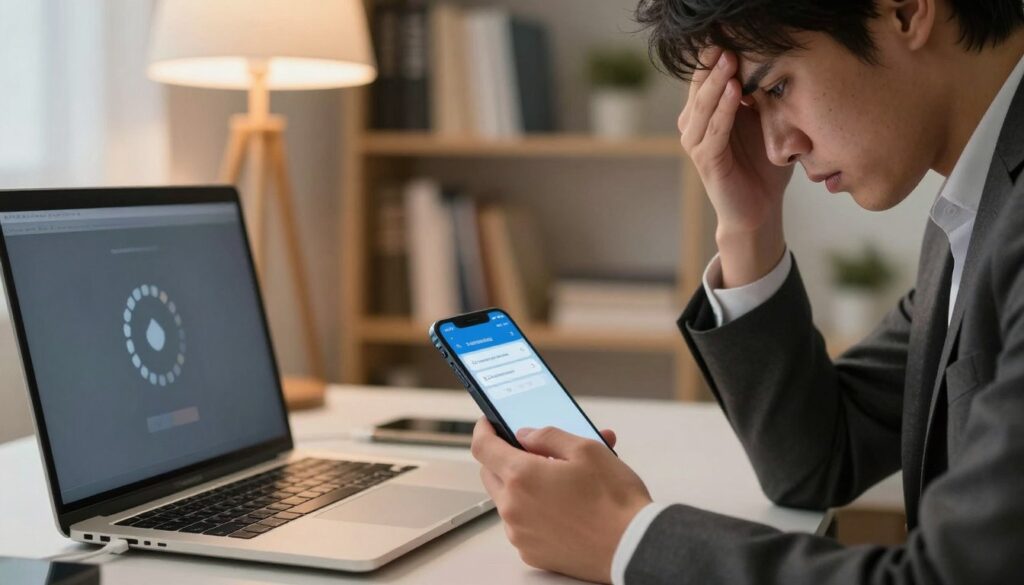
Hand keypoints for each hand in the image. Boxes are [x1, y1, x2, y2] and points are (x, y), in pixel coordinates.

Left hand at [471, 418, 652, 583]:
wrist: (633, 546)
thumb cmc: (615, 500)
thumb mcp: (586, 449)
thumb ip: (547, 436)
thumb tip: (525, 435)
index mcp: (521, 476)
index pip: (483, 447)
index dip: (483, 430)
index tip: (489, 423)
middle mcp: (513, 507)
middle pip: (490, 474)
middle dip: (504, 458)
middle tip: (531, 451)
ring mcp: (520, 533)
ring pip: (506, 500)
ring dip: (521, 486)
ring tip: (557, 479)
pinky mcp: (531, 552)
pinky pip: (520, 524)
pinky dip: (532, 511)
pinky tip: (561, 505)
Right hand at [678, 47, 790, 285]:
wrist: (759, 209)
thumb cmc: (763, 165)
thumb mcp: (765, 122)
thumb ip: (761, 97)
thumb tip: (771, 62)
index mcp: (706, 113)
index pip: (706, 76)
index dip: (716, 56)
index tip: (731, 34)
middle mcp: (694, 125)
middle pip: (700, 86)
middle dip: (714, 63)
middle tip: (729, 40)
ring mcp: (696, 143)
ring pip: (703, 106)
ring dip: (716, 82)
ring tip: (730, 60)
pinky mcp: (705, 161)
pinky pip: (713, 131)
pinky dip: (723, 110)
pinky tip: (734, 92)